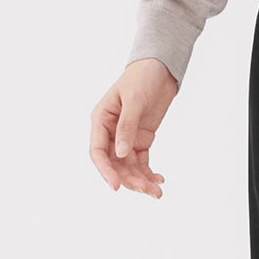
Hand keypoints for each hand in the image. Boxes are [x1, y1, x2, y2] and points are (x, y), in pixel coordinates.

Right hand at [91, 58, 177, 196]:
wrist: (161, 68)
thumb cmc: (142, 77)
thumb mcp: (134, 100)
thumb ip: (127, 126)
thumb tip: (121, 154)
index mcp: (101, 120)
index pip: (98, 151)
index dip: (105, 170)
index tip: (117, 186)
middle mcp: (110, 132)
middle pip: (115, 163)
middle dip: (129, 179)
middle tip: (146, 190)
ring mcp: (126, 137)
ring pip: (129, 166)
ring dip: (141, 180)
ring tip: (156, 191)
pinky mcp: (141, 139)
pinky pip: (142, 161)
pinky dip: (149, 172)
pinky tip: (159, 180)